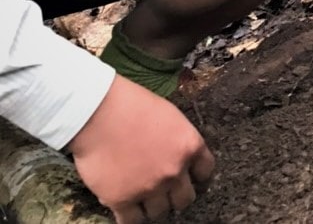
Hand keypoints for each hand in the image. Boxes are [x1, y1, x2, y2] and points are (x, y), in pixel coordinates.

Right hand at [68, 75, 214, 222]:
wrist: (100, 113)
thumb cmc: (134, 105)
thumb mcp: (170, 116)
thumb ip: (178, 140)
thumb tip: (177, 154)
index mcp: (189, 145)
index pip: (206, 170)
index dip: (197, 175)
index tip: (190, 176)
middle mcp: (174, 170)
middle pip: (185, 199)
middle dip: (176, 196)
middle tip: (165, 191)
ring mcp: (149, 187)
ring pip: (159, 213)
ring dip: (152, 206)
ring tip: (143, 196)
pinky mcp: (122, 200)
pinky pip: (132, 221)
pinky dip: (130, 216)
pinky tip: (126, 207)